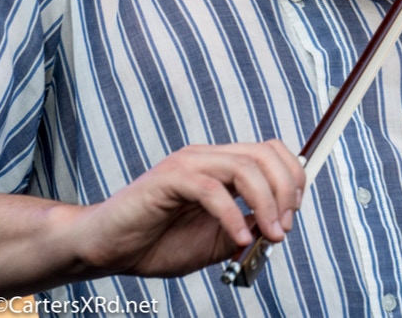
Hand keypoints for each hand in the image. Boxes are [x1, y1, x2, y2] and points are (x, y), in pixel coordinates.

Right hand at [74, 139, 304, 278]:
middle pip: (263, 155)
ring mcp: (188, 164)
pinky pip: (211, 189)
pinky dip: (231, 215)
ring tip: (269, 234)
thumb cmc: (157, 243)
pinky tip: (237, 238)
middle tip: (284, 227)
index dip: (291, 176)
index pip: (269, 151)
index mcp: (221, 165)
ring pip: (244, 167)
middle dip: (285, 189)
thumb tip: (278, 226)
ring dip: (266, 203)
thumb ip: (246, 229)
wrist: (108, 249)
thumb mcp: (215, 241)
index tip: (294, 212)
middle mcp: (207, 156)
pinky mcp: (169, 179)